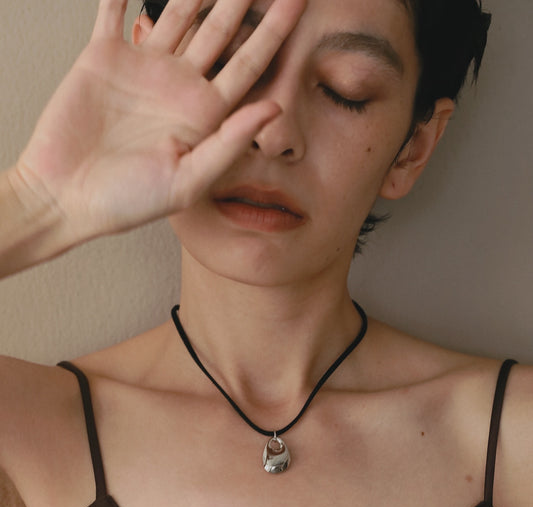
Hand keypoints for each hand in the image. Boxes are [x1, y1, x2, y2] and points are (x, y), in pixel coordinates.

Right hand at [13, 0, 305, 242]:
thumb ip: (230, 143)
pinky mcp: (103, 56)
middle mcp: (179, 86)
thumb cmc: (127, 202)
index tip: (300, 0)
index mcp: (205, 114)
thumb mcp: (188, 182)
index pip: (249, 63)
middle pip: (220, 28)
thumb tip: (275, 107)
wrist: (66, 198)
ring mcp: (143, 68)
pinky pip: (115, 9)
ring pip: (177, 11)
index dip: (275, 31)